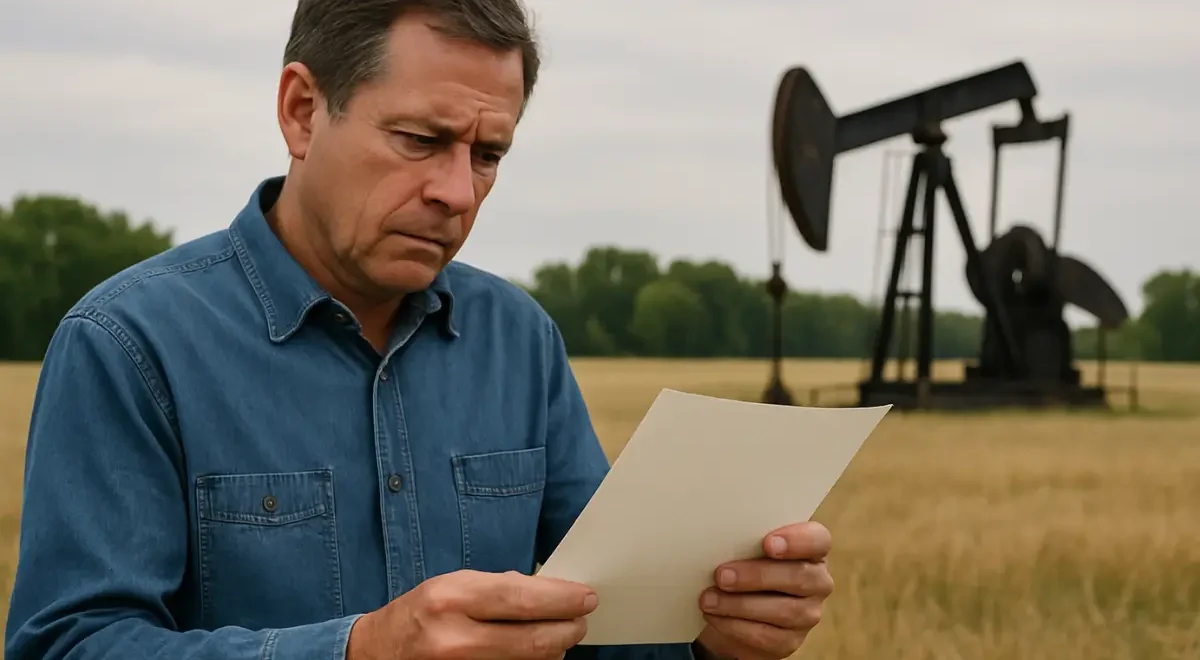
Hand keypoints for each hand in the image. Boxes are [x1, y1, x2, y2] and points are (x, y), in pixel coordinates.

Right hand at [347, 569, 597, 659]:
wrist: (378, 654)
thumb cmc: (420, 614)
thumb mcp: (452, 585)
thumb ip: (499, 587)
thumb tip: (550, 592)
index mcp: (452, 598)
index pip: (523, 599)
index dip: (562, 599)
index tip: (585, 597)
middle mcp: (455, 638)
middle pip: (534, 640)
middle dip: (568, 629)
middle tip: (580, 621)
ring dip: (553, 649)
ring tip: (557, 635)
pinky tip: (534, 653)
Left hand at [694, 522, 833, 659]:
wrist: (738, 611)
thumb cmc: (745, 567)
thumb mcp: (748, 550)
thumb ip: (746, 542)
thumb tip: (718, 539)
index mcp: (811, 549)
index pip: (818, 539)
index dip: (797, 540)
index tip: (768, 543)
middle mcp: (817, 581)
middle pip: (799, 577)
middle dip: (757, 576)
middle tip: (722, 576)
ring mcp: (807, 613)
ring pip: (782, 610)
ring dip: (739, 604)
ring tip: (709, 599)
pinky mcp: (790, 640)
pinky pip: (765, 635)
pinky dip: (734, 625)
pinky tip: (714, 616)